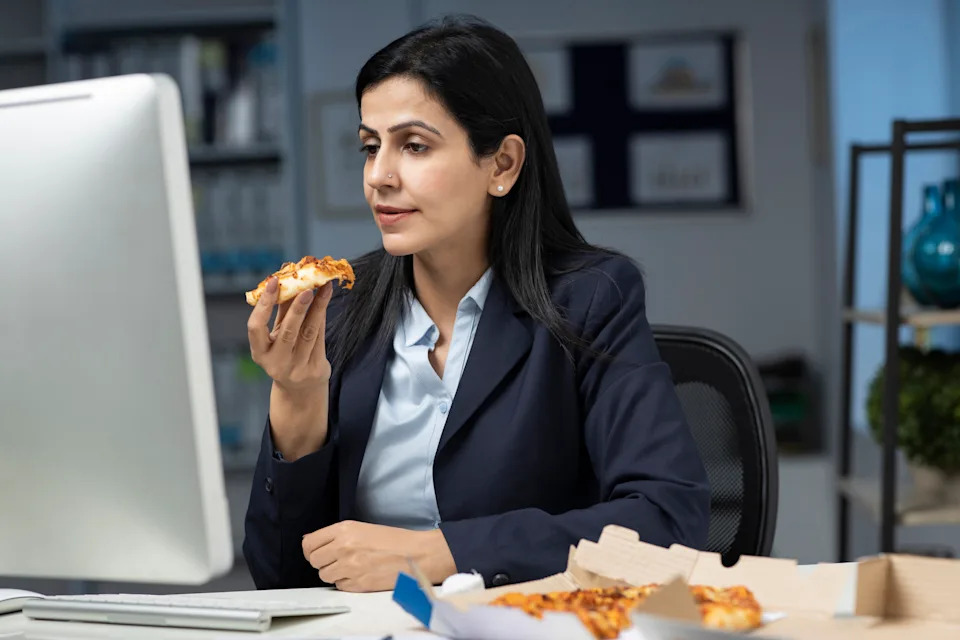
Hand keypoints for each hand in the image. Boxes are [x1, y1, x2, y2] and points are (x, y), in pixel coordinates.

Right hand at [247, 278, 333, 393]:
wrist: (301, 389)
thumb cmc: (286, 353)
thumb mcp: (277, 335)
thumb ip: (281, 311)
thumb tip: (287, 277)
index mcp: (260, 353)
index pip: (256, 327)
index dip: (264, 304)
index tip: (274, 282)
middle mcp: (276, 363)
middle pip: (288, 332)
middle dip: (297, 308)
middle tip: (307, 288)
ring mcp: (297, 369)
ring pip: (309, 333)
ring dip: (317, 308)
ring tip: (324, 288)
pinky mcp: (315, 370)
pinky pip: (320, 338)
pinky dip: (322, 318)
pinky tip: (325, 301)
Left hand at [302, 521, 456, 591]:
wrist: (416, 555)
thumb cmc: (394, 540)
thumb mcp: (362, 528)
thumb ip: (336, 535)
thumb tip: (311, 541)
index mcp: (345, 530)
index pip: (309, 543)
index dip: (310, 549)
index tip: (314, 552)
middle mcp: (344, 547)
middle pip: (314, 560)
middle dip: (323, 561)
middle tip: (336, 559)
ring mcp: (350, 567)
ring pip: (325, 575)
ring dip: (334, 573)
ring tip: (351, 567)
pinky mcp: (357, 584)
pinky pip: (339, 586)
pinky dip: (346, 583)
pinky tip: (360, 574)